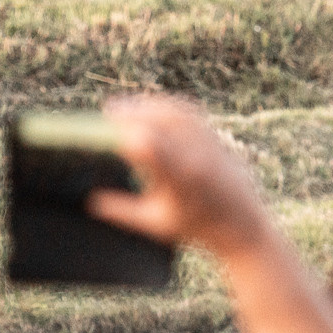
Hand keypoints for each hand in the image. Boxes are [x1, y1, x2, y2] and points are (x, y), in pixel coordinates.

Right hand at [88, 96, 274, 259]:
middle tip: (109, 110)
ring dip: (150, 105)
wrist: (241, 224)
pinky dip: (169, 106)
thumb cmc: (196, 227)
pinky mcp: (217, 138)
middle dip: (135, 112)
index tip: (107, 128)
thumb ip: (122, 212)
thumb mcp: (156, 224)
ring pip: (177, 112)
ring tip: (127, 106)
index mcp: (179, 181)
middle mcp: (196, 158)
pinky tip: (153, 107)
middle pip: (163, 123)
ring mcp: (209, 145)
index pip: (151, 148)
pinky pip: (190, 113)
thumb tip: (91, 202)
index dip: (128, 133)